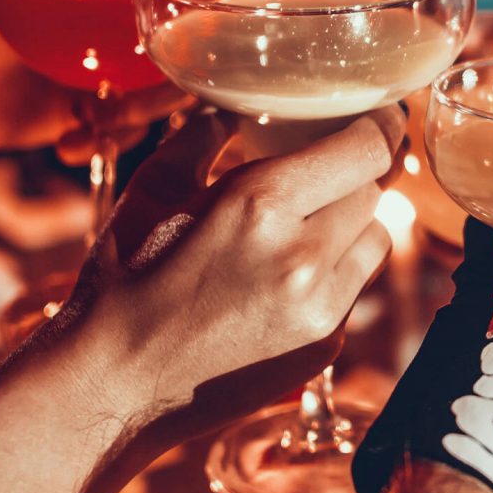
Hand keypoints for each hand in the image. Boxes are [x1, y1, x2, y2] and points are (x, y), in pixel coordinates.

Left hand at [0, 0, 181, 155]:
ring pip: (151, 90)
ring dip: (143, 114)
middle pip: (166, 38)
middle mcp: (96, 20)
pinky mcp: (79, 112)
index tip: (197, 5)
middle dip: (179, 67)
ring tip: (95, 127)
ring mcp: (92, 68)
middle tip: (164, 89)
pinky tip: (67, 146)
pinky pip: (116, 131)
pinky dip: (104, 143)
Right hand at [35, 107, 399, 436]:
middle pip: (373, 192)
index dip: (381, 125)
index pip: (367, 148)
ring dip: (351, 225)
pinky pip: (355, 290)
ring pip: (375, 240)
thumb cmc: (123, 281)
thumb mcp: (151, 191)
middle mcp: (303, 257)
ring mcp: (321, 310)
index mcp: (262, 205)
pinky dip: (335, 275)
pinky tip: (284, 282)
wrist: (112, 384)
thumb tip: (232, 107)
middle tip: (324, 171)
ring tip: (305, 227)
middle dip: (352, 176)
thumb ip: (201, 137)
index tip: (380, 114)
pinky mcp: (324, 348)